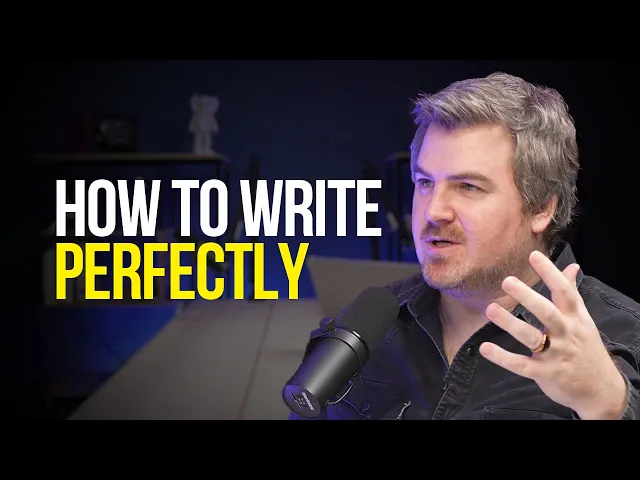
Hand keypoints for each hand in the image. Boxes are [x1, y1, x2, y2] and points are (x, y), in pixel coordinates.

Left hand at [479, 250, 627, 419]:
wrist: (600, 389)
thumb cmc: (586, 347)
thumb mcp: (583, 319)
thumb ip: (572, 293)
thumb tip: (572, 266)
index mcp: (575, 318)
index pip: (564, 292)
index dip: (550, 273)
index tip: (534, 256)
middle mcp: (566, 334)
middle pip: (547, 313)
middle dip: (528, 297)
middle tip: (507, 280)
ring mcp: (555, 355)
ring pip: (532, 337)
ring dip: (510, 323)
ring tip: (491, 309)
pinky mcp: (545, 374)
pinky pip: (521, 365)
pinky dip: (503, 358)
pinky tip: (485, 348)